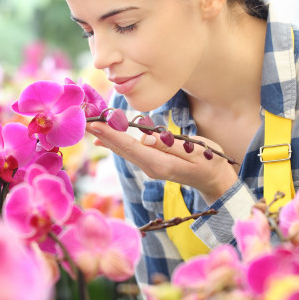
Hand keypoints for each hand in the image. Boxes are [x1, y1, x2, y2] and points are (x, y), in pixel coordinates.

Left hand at [87, 122, 237, 202]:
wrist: (215, 180)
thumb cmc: (209, 162)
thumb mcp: (196, 150)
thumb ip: (171, 144)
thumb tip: (146, 138)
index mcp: (160, 164)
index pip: (130, 146)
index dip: (110, 133)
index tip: (94, 123)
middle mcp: (150, 167)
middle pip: (121, 149)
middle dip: (102, 133)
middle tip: (83, 119)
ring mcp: (149, 167)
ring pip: (123, 150)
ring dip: (106, 136)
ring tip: (90, 123)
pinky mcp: (151, 164)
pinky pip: (129, 151)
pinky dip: (116, 141)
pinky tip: (104, 136)